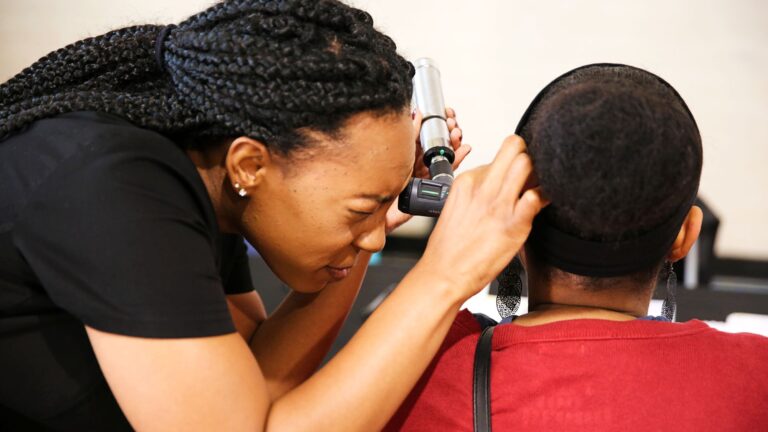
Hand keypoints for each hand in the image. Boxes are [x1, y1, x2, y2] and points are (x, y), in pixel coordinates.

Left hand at [385, 108, 471, 233]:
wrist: (377, 211)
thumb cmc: (379, 183)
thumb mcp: (396, 150)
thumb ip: (408, 133)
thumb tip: (417, 113)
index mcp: (407, 151)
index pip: (427, 132)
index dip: (439, 122)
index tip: (447, 113)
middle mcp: (416, 161)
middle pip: (439, 143)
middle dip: (449, 131)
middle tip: (453, 124)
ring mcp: (424, 173)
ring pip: (445, 155)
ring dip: (455, 143)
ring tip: (458, 134)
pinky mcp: (430, 186)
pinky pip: (446, 172)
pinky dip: (457, 160)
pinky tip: (463, 150)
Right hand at [417, 135, 547, 300]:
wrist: (443, 274)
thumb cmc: (450, 247)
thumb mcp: (458, 207)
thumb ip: (479, 191)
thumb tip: (502, 182)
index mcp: (467, 181)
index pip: (500, 153)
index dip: (515, 162)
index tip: (519, 175)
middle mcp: (482, 188)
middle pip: (515, 147)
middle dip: (529, 154)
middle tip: (533, 173)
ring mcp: (498, 204)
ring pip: (527, 164)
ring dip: (539, 172)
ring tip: (538, 187)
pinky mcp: (513, 224)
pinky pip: (537, 196)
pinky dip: (547, 196)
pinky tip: (544, 204)